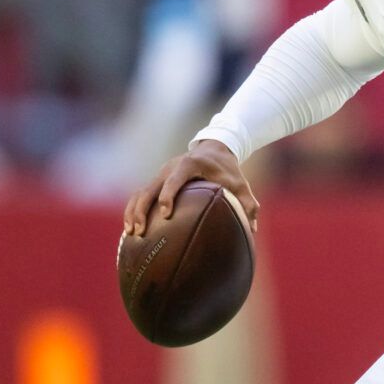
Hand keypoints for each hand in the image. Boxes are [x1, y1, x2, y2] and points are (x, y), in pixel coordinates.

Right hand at [123, 139, 259, 236]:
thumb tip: (252, 229)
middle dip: (142, 209)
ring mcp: (161, 173)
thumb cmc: (229, 170)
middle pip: (150, 188)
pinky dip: (134, 209)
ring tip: (131, 233)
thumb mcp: (240, 184)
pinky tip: (131, 229)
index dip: (168, 196)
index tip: (166, 214)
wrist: (215, 149)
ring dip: (134, 212)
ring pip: (141, 192)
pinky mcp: (157, 180)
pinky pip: (141, 195)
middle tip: (140, 231)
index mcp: (190, 165)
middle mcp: (171, 167)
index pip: (175, 179)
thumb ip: (248, 204)